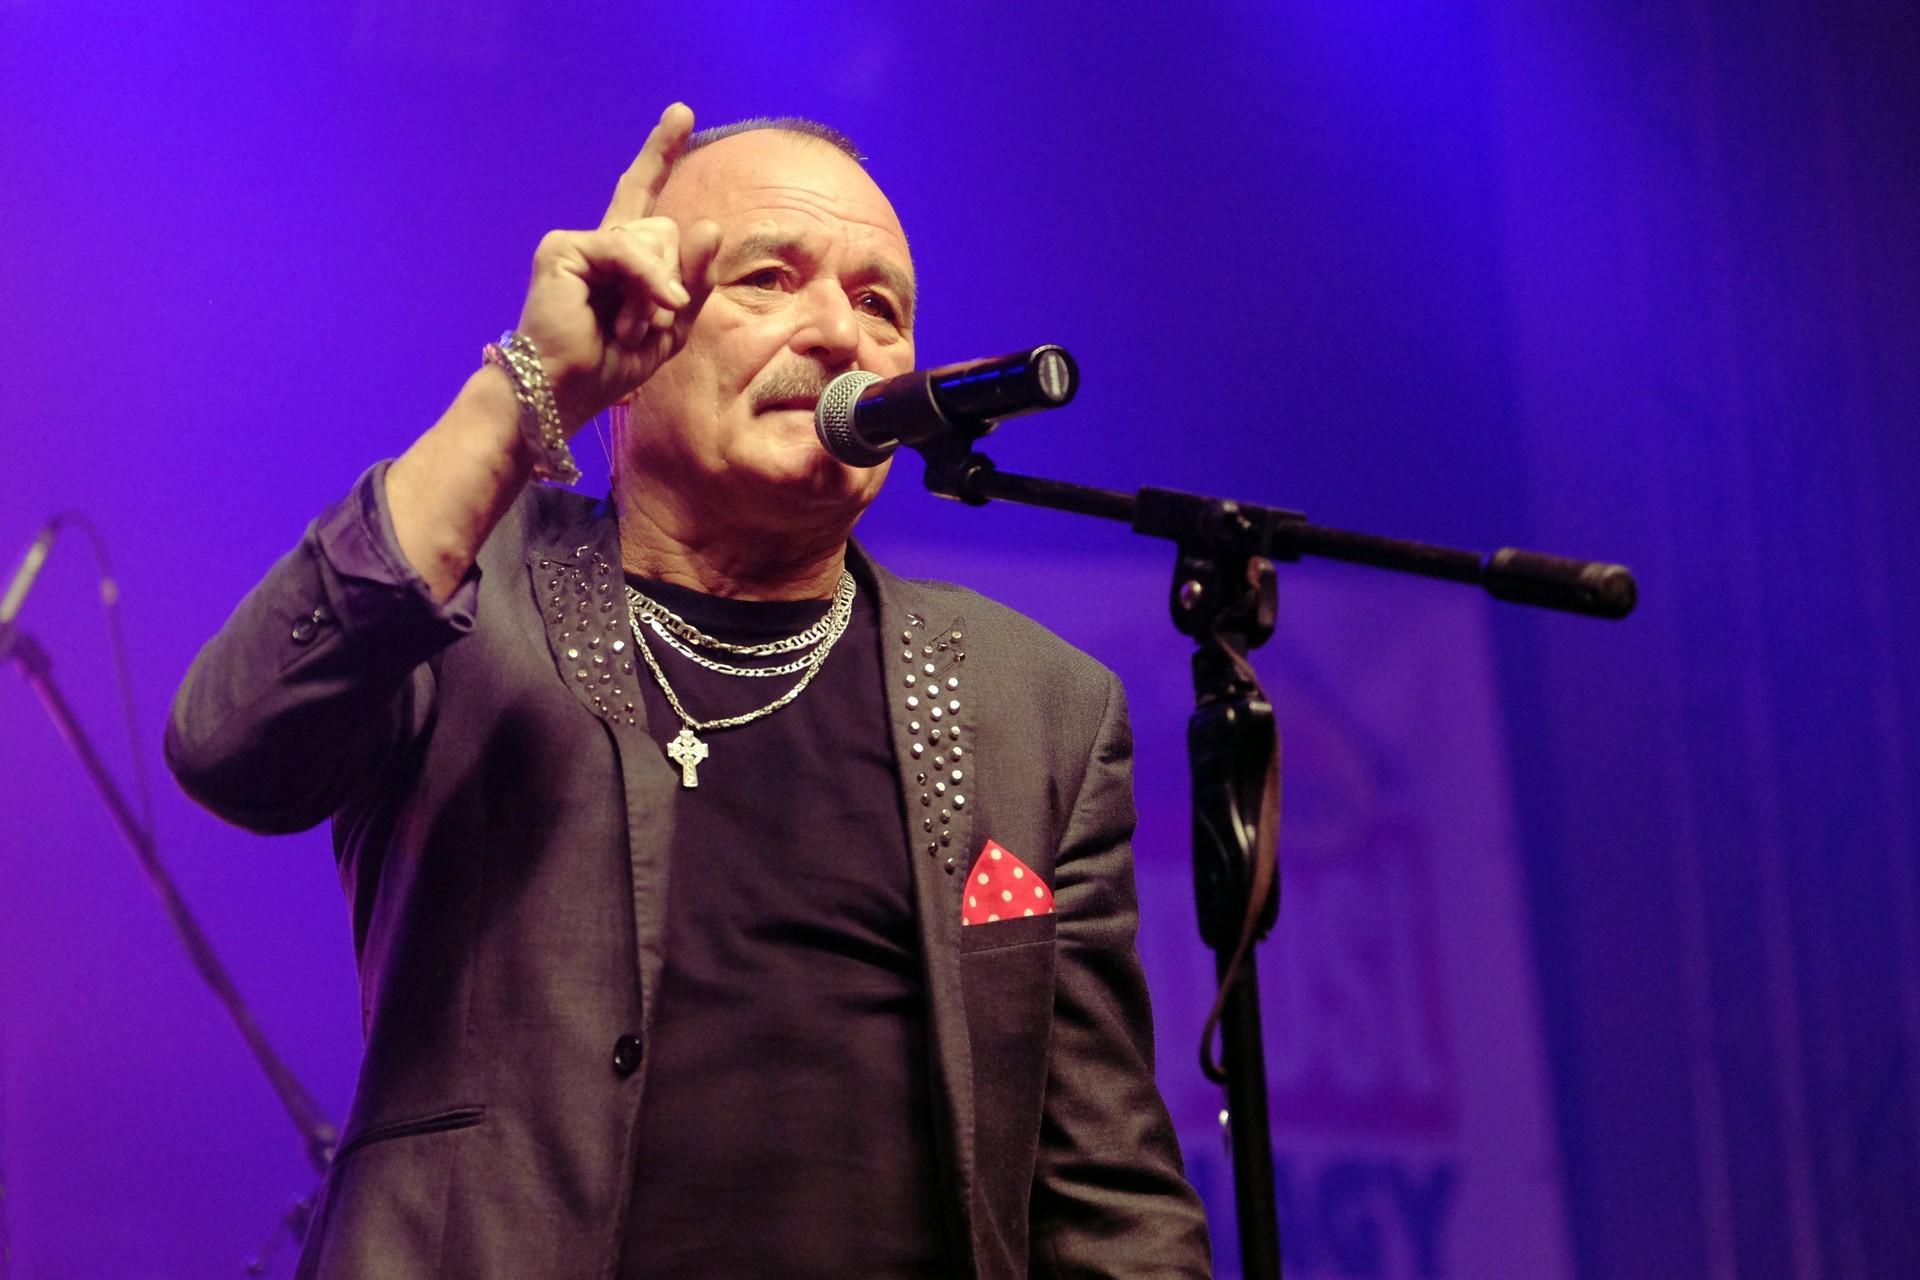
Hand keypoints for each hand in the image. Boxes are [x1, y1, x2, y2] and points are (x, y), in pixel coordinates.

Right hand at [513, 102, 723, 434]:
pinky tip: (647, 316)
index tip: (682, 113)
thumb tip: (709, 224)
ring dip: (655, 296)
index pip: (645, 194)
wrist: (565, 391)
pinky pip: (629, 251)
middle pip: (667, 230)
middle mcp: (600, 242)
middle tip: (644, 328)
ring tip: (628, 330)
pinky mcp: (563, 249)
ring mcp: (579, 242)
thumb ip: (695, 281)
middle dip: (672, 284)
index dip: (660, 154)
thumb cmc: (612, 364)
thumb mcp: (673, 327)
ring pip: (653, 240)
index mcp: (623, 257)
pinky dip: (647, 285)